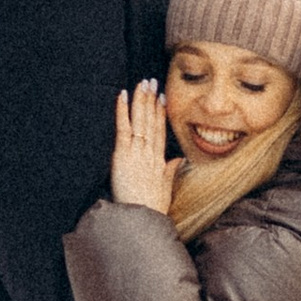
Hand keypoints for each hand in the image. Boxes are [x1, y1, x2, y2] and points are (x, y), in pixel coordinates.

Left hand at [110, 80, 182, 214]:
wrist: (142, 219)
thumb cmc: (152, 209)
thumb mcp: (164, 189)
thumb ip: (170, 171)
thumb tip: (177, 160)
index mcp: (159, 161)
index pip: (160, 131)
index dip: (161, 113)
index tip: (162, 98)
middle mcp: (149, 153)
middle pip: (152, 121)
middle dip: (151, 100)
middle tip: (152, 81)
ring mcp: (137, 152)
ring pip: (140, 121)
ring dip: (141, 101)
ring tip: (143, 83)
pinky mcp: (123, 155)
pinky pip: (124, 128)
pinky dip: (123, 111)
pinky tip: (123, 96)